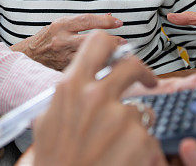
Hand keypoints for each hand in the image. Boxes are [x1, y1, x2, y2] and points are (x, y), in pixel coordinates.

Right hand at [11, 13, 124, 69]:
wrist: (28, 56)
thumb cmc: (46, 39)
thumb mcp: (61, 25)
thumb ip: (82, 22)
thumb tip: (107, 17)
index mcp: (61, 26)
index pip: (86, 20)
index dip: (104, 20)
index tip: (118, 22)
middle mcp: (61, 41)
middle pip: (90, 40)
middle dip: (110, 42)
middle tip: (124, 43)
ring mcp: (62, 58)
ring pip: (90, 57)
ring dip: (107, 57)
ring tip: (121, 56)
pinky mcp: (63, 71)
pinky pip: (83, 70)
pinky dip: (97, 69)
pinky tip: (108, 68)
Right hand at [30, 32, 195, 165]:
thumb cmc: (52, 161)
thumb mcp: (47, 120)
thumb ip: (68, 96)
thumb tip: (82, 83)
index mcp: (71, 87)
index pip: (99, 42)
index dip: (114, 45)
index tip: (121, 56)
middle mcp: (97, 96)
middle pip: (132, 65)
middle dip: (143, 73)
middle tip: (148, 81)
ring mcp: (121, 118)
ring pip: (142, 109)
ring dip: (135, 125)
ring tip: (117, 145)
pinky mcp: (141, 141)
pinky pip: (149, 137)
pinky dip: (140, 149)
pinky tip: (122, 159)